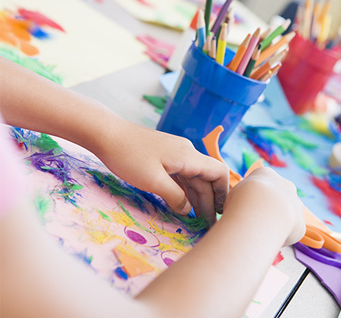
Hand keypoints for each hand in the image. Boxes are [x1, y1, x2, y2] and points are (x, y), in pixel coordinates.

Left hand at [95, 120, 228, 224]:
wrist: (107, 134)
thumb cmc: (129, 156)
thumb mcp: (153, 181)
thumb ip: (175, 196)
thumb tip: (188, 210)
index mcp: (188, 156)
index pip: (218, 172)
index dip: (223, 193)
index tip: (221, 213)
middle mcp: (186, 153)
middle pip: (205, 178)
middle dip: (208, 201)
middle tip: (206, 225)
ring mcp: (175, 153)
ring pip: (192, 177)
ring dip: (196, 197)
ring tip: (196, 219)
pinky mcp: (164, 156)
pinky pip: (180, 174)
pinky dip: (183, 190)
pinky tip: (182, 204)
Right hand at [226, 167, 305, 245]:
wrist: (260, 210)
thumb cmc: (240, 200)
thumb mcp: (233, 193)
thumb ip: (240, 198)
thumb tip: (236, 209)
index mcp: (266, 174)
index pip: (259, 185)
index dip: (250, 198)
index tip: (243, 208)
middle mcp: (285, 185)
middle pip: (276, 197)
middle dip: (267, 209)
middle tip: (253, 221)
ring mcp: (296, 204)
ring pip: (286, 214)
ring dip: (276, 222)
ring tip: (259, 232)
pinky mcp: (301, 224)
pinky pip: (289, 232)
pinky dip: (280, 237)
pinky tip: (268, 239)